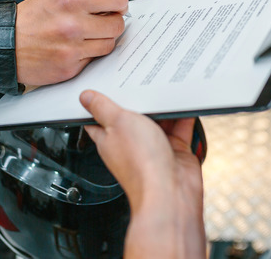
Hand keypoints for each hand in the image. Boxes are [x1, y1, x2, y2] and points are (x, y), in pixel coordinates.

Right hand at [15, 0, 128, 85]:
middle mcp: (73, 25)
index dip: (119, 0)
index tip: (115, 3)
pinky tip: (74, 48)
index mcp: (70, 1)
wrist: (5, 45)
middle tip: (102, 20)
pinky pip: (94, 59)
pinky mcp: (70, 68)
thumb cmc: (30, 18)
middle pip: (117, 24)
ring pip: (109, 44)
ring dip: (102, 39)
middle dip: (112, 21)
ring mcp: (72, 49)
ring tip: (86, 35)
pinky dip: (88, 54)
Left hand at [80, 90, 205, 258]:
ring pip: (158, 120)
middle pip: (133, 115)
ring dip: (162, 105)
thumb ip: (102, 108)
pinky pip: (180, 128)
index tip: (103, 84)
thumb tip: (85, 97)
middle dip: (138, 98)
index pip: (99, 118)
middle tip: (142, 78)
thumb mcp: (116, 123)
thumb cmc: (140, 165)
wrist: (170, 193)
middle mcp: (131, 143)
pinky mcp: (175, 151)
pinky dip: (183, 115)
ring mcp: (154, 147)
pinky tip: (185, 101)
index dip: (99, 101)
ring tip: (165, 85)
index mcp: (109, 138)